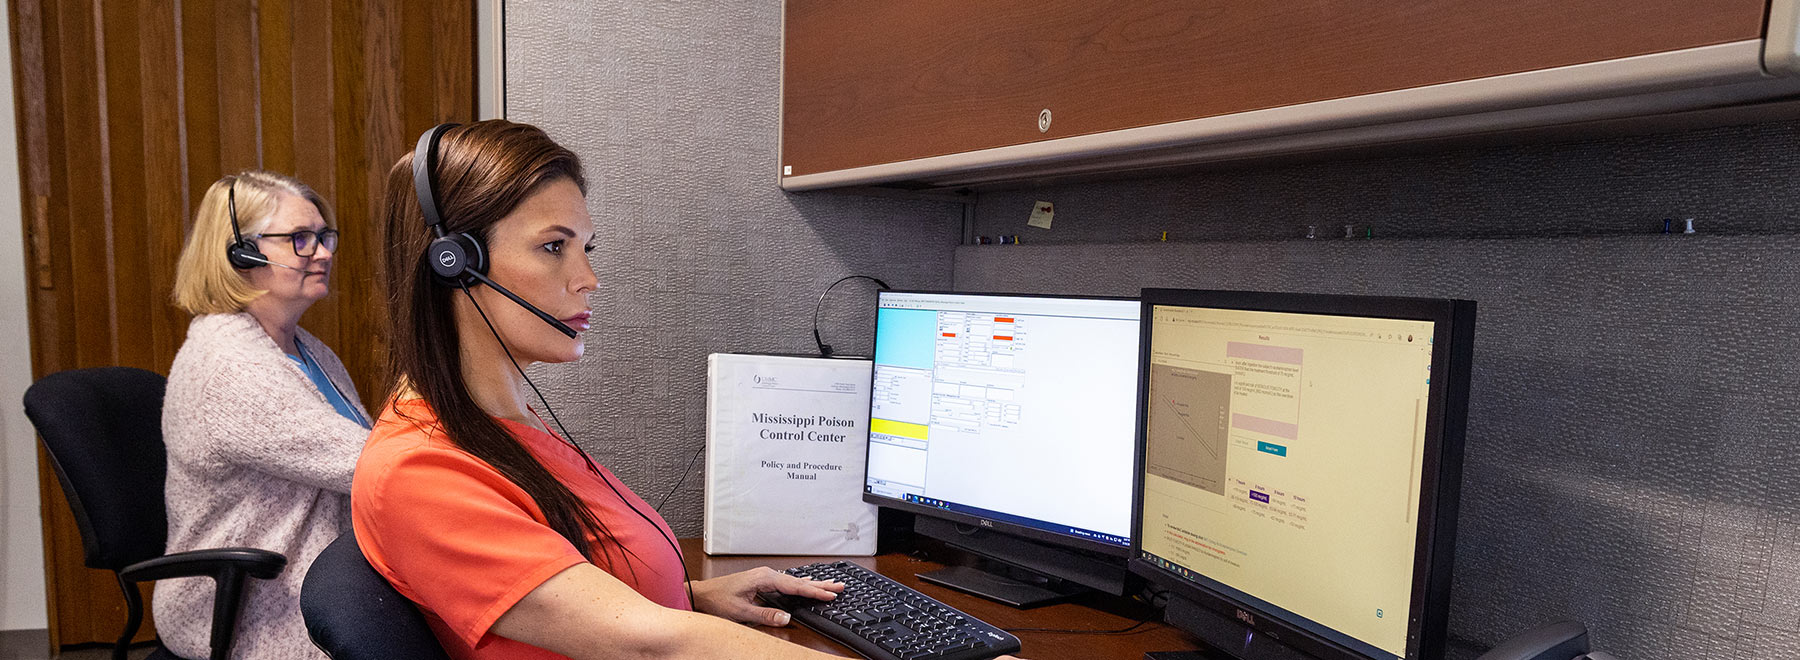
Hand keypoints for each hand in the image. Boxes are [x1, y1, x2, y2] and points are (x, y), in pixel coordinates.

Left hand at [689, 566, 845, 626]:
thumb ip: (765, 615)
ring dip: (812, 584)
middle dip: (820, 584)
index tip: (829, 595)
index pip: (795, 586)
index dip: (814, 591)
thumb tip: (786, 618)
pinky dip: (800, 585)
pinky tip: (807, 584)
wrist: (702, 593)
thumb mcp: (741, 611)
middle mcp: (766, 574)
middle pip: (799, 581)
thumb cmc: (718, 599)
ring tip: (830, 585)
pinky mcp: (762, 581)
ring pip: (794, 581)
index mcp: (764, 578)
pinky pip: (787, 583)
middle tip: (840, 586)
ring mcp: (765, 577)